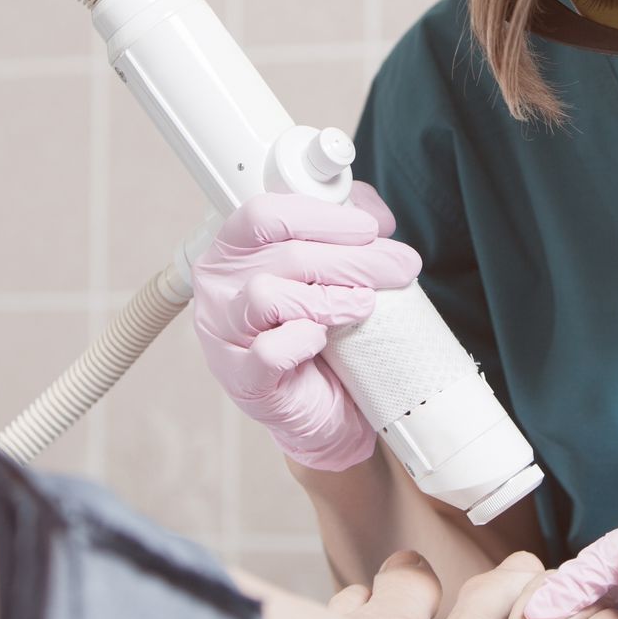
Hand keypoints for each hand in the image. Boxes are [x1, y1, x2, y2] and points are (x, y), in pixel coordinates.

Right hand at [192, 183, 420, 469]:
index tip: (368, 229)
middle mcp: (219, 286)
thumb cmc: (321, 329)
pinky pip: (267, 351)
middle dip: (353, 259)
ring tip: (363, 305)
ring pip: (268, 296)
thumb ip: (348, 232)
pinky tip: (321, 339)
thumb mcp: (332, 270)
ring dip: (329, 298)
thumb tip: (377, 216)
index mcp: (233, 250)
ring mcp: (222, 334)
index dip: (321, 217)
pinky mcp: (240, 378)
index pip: (263, 214)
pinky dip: (301, 340)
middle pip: (285, 256)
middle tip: (398, 266)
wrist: (327, 404)